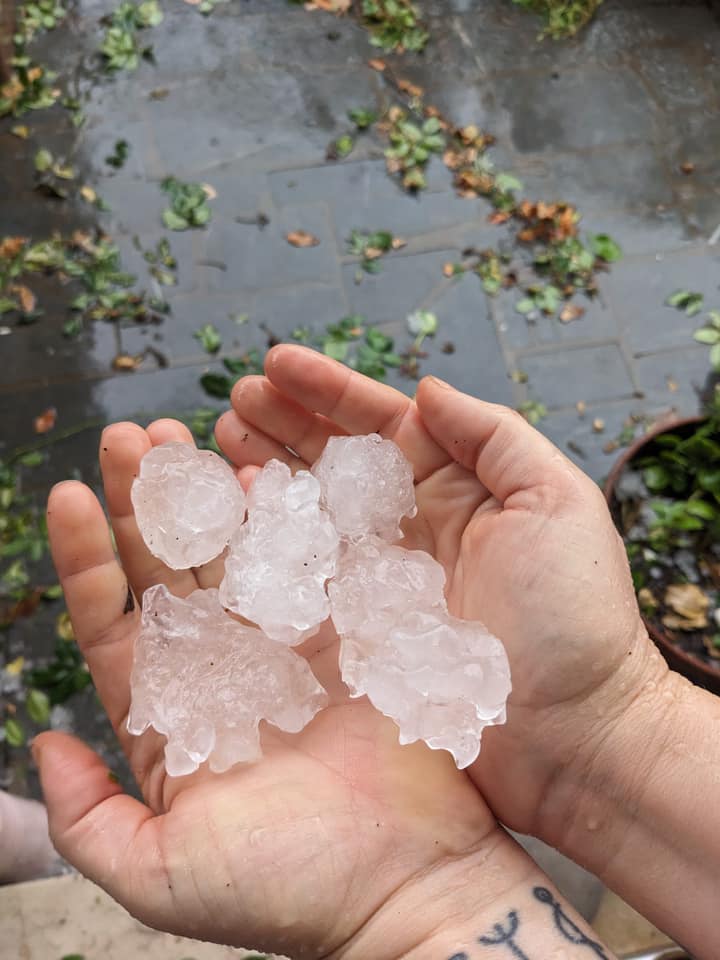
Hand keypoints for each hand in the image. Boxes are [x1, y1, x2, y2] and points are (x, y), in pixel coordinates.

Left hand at [35, 417, 506, 958]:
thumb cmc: (288, 887)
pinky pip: (312, 558)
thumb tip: (42, 742)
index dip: (89, 561)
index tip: (70, 497)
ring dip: (208, 493)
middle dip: (145, 504)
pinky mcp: (350, 631)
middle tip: (129, 437)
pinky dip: (288, 514)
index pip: (117, 622)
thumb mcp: (162, 875)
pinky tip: (262, 469)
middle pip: (173, 569)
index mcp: (177, 716)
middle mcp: (229, 669)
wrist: (407, 886)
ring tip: (180, 437)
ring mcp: (291, 644)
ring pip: (238, 551)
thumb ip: (88, 819)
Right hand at [215, 345, 668, 839]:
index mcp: (460, 488)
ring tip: (222, 443)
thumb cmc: (575, 618)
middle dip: (284, 426)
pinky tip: (237, 517)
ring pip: (311, 513)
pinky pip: (302, 579)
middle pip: (336, 462)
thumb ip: (493, 436)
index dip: (329, 392)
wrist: (575, 738)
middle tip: (233, 403)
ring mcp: (382, 582)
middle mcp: (415, 527)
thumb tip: (427, 389)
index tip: (275, 363)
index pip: (383, 425)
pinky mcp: (358, 635)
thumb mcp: (556, 503)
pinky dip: (267, 546)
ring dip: (266, 475)